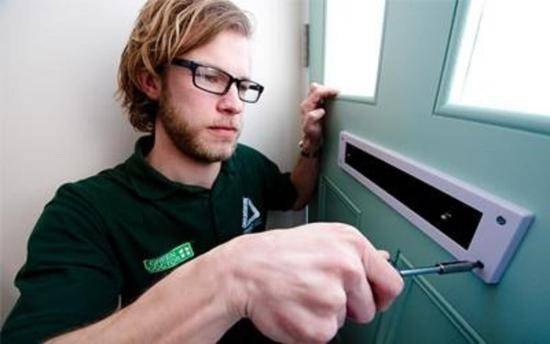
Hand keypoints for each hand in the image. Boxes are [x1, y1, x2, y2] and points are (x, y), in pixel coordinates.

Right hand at [221, 223, 403, 342]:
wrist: (243, 271)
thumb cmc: (278, 253)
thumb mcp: (322, 237)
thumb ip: (354, 252)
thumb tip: (383, 260)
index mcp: (352, 244)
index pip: (392, 283)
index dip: (381, 296)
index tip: (373, 299)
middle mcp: (347, 269)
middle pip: (369, 308)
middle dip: (349, 306)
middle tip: (318, 291)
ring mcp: (333, 299)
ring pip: (343, 321)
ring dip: (325, 315)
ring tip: (301, 294)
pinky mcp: (319, 327)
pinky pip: (324, 335)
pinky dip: (309, 328)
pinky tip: (295, 308)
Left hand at [300, 83, 338, 153]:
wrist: (310, 142)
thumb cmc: (311, 136)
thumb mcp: (311, 129)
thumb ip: (312, 119)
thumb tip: (319, 110)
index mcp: (306, 107)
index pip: (316, 92)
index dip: (327, 90)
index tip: (336, 92)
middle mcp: (307, 105)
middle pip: (315, 88)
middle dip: (327, 88)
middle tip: (336, 92)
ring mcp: (310, 105)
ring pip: (317, 90)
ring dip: (327, 91)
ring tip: (335, 94)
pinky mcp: (314, 107)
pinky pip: (319, 96)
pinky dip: (327, 94)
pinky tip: (331, 98)